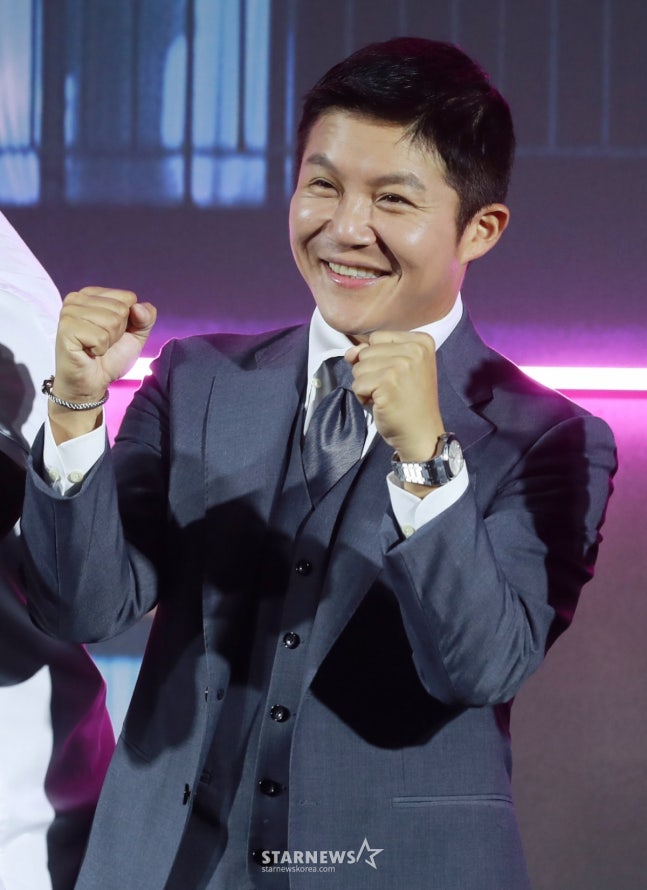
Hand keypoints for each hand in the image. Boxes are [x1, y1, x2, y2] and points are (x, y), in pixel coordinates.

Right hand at [49, 287, 155, 441]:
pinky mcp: (66, 329)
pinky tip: (89, 352)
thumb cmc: (111, 356)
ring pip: (111, 321)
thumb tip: (138, 307)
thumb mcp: (136, 334)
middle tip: (103, 342)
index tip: (113, 332)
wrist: (92, 382)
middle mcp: (77, 298)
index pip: (128, 297)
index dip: (129, 320)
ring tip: (95, 347)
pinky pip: (100, 336)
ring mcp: (69, 312)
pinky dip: (100, 349)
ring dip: (109, 341)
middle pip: (121, 309)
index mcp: (93, 294)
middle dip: (118, 332)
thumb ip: (146, 317)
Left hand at [345, 329, 444, 464]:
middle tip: (392, 389)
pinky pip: (357, 384)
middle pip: (366, 351)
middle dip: (370, 373)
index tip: (396, 376)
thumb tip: (350, 352)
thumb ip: (373, 353)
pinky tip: (381, 404)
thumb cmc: (408, 402)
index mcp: (421, 341)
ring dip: (366, 386)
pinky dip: (363, 397)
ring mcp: (402, 365)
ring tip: (386, 396)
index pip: (377, 337)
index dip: (377, 358)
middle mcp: (414, 349)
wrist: (421, 433)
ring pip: (359, 367)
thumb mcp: (395, 369)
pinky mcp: (388, 382)